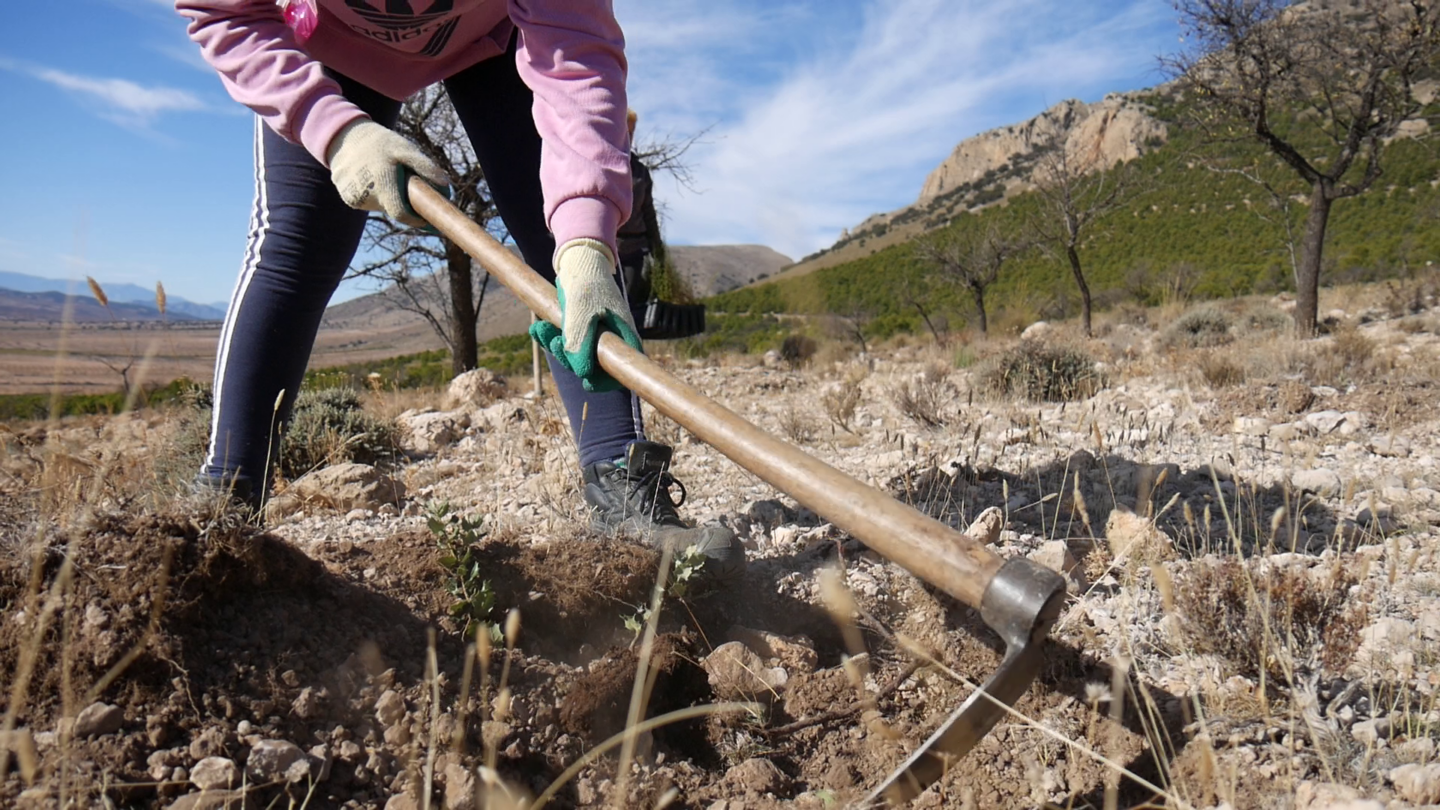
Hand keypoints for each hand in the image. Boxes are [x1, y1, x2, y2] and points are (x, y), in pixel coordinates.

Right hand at [326, 120, 448, 227]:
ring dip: (387, 197)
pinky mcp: (346, 197)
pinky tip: (372, 177)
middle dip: (403, 203)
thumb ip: (425, 167)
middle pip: (392, 210)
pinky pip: (367, 202)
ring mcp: (353, 198)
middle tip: (406, 185)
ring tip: (385, 176)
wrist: (344, 135)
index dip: (416, 219)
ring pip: (380, 206)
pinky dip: (374, 194)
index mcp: (382, 184)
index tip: (428, 219)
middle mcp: (365, 195)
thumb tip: (446, 185)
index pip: (402, 214)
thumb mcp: (405, 149)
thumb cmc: (380, 142)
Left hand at [529, 239, 642, 392]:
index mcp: (623, 336)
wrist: (579, 260)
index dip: (605, 381)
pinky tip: (537, 329)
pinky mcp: (581, 329)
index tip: (587, 381)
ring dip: (555, 346)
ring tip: (539, 328)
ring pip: (575, 355)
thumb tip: (581, 373)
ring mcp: (596, 335)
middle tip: (552, 341)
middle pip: (593, 366)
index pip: (620, 370)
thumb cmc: (586, 283)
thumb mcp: (581, 312)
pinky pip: (566, 342)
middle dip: (569, 358)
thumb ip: (580, 341)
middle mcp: (612, 339)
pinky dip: (550, 337)